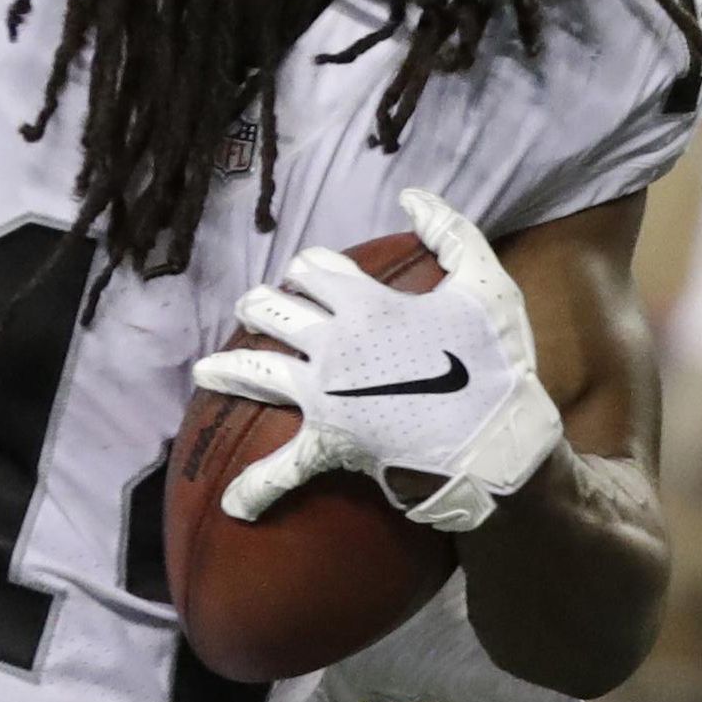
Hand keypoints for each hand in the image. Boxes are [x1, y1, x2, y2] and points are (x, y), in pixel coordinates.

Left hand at [194, 188, 563, 532]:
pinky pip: (282, 469)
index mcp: (364, 305)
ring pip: (255, 371)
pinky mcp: (326, 442)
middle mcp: (332, 345)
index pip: (314, 269)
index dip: (308, 267)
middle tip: (255, 308)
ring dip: (226, 368)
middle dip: (260, 305)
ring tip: (205, 370)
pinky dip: (257, 488)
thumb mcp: (485, 284)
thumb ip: (451, 233)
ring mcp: (322, 394)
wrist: (496, 435)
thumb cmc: (494, 360)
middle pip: (273, 311)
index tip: (309, 273)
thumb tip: (414, 195)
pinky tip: (233, 505)